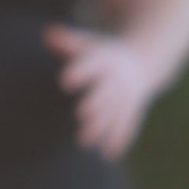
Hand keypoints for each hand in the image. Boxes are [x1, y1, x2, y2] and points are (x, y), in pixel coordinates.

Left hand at [45, 24, 156, 158]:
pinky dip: (119, 140)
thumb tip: (47, 34)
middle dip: (94, 104)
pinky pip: (128, 125)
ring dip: (102, 128)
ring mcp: (126, 97)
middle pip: (104, 93)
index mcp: (104, 61)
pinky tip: (107, 154)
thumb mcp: (88, 44)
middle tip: (80, 115)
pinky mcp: (132, 111)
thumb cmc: (102, 54)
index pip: (90, 66)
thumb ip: (67, 41)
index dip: (78, 73)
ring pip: (114, 113)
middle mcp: (117, 80)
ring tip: (83, 143)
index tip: (64, 82)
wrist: (141, 62)